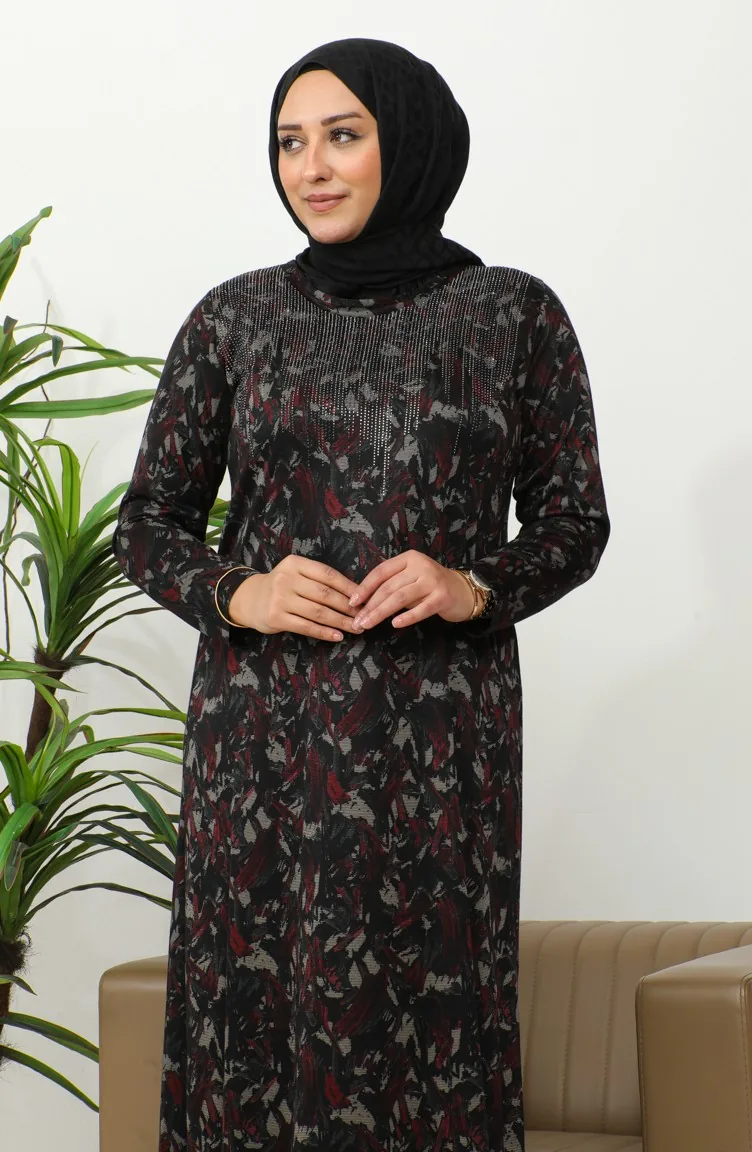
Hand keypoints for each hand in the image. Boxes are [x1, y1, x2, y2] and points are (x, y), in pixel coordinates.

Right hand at [228, 556, 361, 641]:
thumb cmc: (281, 587)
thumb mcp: (296, 574)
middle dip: (348, 607)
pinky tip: (338, 636)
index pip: (328, 575)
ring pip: (318, 612)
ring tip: (356, 628)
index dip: (349, 587)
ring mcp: (280, 598)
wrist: (250, 599)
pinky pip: (306, 627)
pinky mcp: (276, 617)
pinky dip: (325, 632)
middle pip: (325, 594)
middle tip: (364, 616)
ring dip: (340, 621)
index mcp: (295, 564)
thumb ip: (319, 580)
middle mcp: (286, 579)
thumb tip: (354, 594)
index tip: (365, 598)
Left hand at [349, 551, 474, 630]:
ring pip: (400, 598)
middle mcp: (421, 566)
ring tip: (368, 624)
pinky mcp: (443, 597)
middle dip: (370, 605)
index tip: (352, 602)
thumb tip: (363, 603)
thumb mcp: (410, 579)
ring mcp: (433, 581)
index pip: (381, 572)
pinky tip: (395, 624)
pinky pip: (421, 609)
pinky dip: (407, 617)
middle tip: (357, 621)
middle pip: (389, 587)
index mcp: (409, 558)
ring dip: (381, 613)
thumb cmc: (431, 587)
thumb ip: (392, 585)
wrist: (463, 591)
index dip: (365, 587)